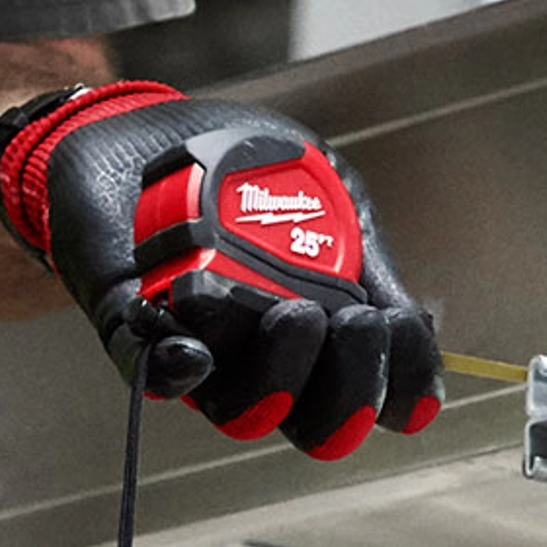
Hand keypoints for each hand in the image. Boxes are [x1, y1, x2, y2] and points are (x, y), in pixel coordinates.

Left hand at [0, 80, 441, 458]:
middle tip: (359, 321)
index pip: (368, 395)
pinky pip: (153, 371)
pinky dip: (177, 368)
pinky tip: (189, 344)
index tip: (409, 341)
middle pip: (311, 421)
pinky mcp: (132, 329)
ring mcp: (203, 349)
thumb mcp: (332, 195)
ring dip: (276, 375)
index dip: (400, 391)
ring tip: (295, 313)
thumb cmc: (253, 167)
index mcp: (324, 334)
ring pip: (239, 409)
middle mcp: (265, 358)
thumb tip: (414, 327)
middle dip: (347, 392)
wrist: (156, 126)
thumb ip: (367, 258)